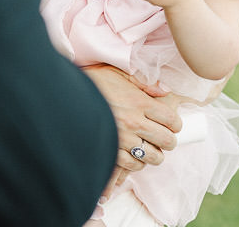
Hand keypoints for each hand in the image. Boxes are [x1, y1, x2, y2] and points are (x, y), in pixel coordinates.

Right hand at [82, 64, 181, 183]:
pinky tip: (132, 154)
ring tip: (148, 147)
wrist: (63, 96)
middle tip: (161, 136)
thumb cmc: (90, 83)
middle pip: (168, 141)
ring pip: (154, 157)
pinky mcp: (111, 151)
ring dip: (154, 154)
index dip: (175, 124)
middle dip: (168, 140)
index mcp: (139, 102)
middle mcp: (134, 122)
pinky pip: (134, 165)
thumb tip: (164, 90)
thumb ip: (142, 81)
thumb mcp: (116, 73)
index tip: (171, 123)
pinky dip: (137, 162)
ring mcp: (123, 139)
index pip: (172, 120)